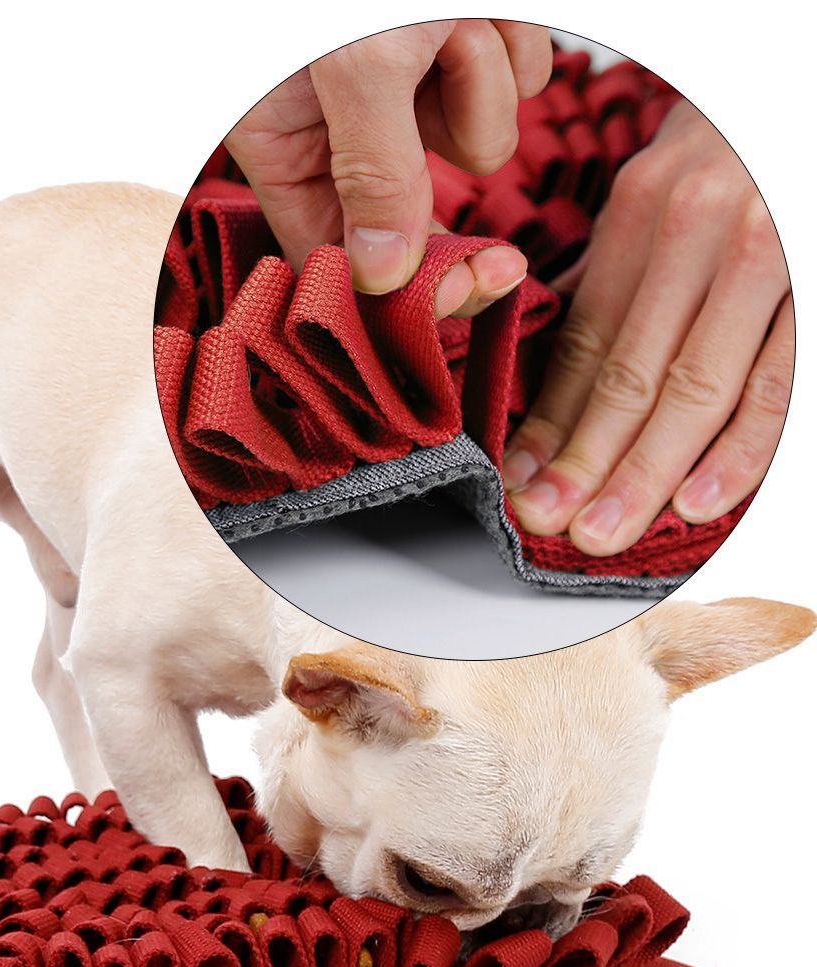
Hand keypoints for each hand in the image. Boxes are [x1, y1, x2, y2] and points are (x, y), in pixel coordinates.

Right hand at [225, 20, 550, 308]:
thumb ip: (372, 170)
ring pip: (476, 144)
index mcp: (284, 145)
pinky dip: (510, 44)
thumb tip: (381, 276)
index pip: (333, 254)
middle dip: (447, 178)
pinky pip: (515, 85)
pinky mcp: (462, 52)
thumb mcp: (355, 60)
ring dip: (482, 85)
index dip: (396, 290)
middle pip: (414, 213)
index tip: (458, 294)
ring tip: (450, 18)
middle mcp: (342, 127)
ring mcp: (407, 89)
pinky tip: (476, 5)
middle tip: (489, 232)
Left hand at [504, 100, 791, 554]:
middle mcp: (698, 233)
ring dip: (643, 473)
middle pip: (629, 375)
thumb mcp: (659, 194)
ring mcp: (768, 259)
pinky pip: (778, 382)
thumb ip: (615, 279)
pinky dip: (740, 449)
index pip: (585, 343)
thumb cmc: (732, 155)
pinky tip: (698, 502)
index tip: (517, 480)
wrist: (810, 98)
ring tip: (600, 530)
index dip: (548, 421)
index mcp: (643, 214)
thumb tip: (553, 364)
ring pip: (695, 389)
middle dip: (582, 462)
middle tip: (544, 521)